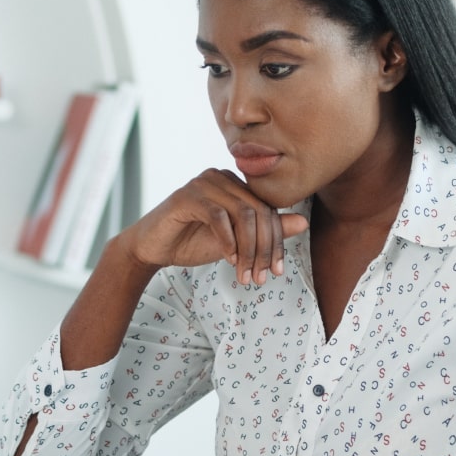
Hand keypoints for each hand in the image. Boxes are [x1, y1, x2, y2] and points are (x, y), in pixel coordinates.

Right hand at [121, 169, 308, 285]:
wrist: (153, 249)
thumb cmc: (193, 242)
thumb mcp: (237, 242)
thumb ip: (266, 232)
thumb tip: (303, 223)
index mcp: (236, 185)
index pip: (268, 210)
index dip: (277, 242)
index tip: (277, 271)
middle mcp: (222, 177)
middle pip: (259, 211)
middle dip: (264, 249)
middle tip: (261, 278)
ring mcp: (204, 183)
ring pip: (243, 214)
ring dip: (248, 250)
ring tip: (245, 274)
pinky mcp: (187, 196)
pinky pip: (218, 216)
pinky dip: (227, 241)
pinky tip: (227, 260)